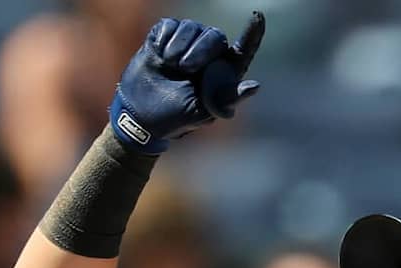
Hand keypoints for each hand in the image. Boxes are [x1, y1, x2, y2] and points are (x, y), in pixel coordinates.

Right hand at [110, 12, 265, 153]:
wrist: (142, 115)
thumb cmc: (178, 116)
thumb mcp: (205, 112)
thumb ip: (229, 99)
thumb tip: (254, 86)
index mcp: (224, 73)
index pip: (244, 49)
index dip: (253, 33)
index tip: (258, 17)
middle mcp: (209, 53)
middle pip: (215, 36)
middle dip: (201, 50)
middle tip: (185, 68)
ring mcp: (187, 42)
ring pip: (190, 27)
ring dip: (179, 47)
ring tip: (170, 66)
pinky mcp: (165, 36)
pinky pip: (169, 25)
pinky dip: (163, 41)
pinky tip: (159, 56)